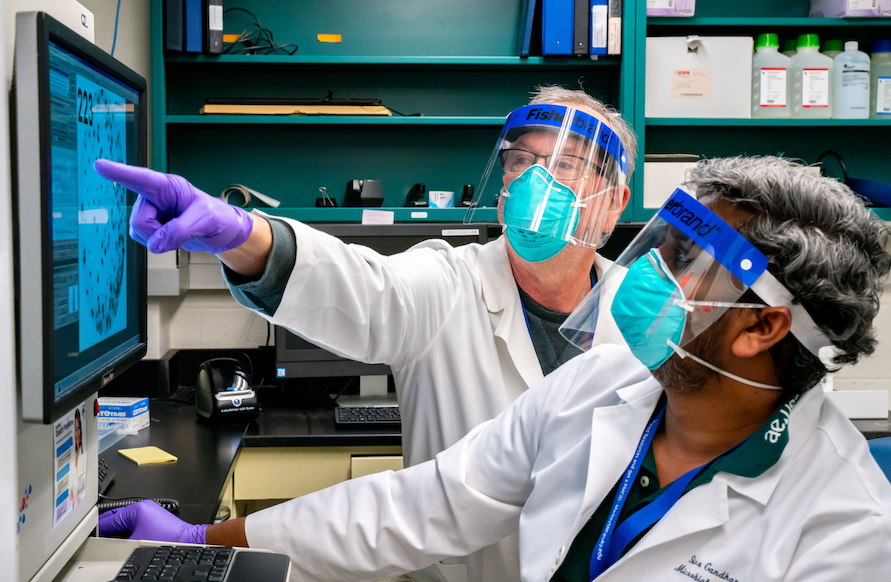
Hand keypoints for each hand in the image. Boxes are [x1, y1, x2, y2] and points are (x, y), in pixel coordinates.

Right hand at [93, 159, 252, 253]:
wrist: (222, 232)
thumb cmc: (218, 218)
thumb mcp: (206, 221)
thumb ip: (180, 231)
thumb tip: (155, 244)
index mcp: (168, 186)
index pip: (141, 179)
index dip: (119, 173)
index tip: (99, 165)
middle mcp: (155, 196)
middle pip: (138, 219)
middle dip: (157, 232)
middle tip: (181, 230)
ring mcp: (152, 211)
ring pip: (138, 231)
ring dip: (158, 239)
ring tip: (179, 232)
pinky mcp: (151, 226)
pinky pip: (143, 240)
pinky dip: (158, 244)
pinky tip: (172, 238)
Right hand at [97, 500, 207, 543]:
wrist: (186, 540)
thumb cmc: (166, 539)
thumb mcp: (134, 542)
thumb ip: (117, 542)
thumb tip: (106, 544)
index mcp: (136, 509)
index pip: (109, 519)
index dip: (97, 528)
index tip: (88, 534)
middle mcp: (142, 507)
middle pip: (116, 516)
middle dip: (105, 526)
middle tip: (94, 536)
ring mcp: (148, 511)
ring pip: (124, 519)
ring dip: (116, 528)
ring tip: (106, 538)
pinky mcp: (153, 518)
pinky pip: (134, 522)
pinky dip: (126, 529)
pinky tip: (122, 538)